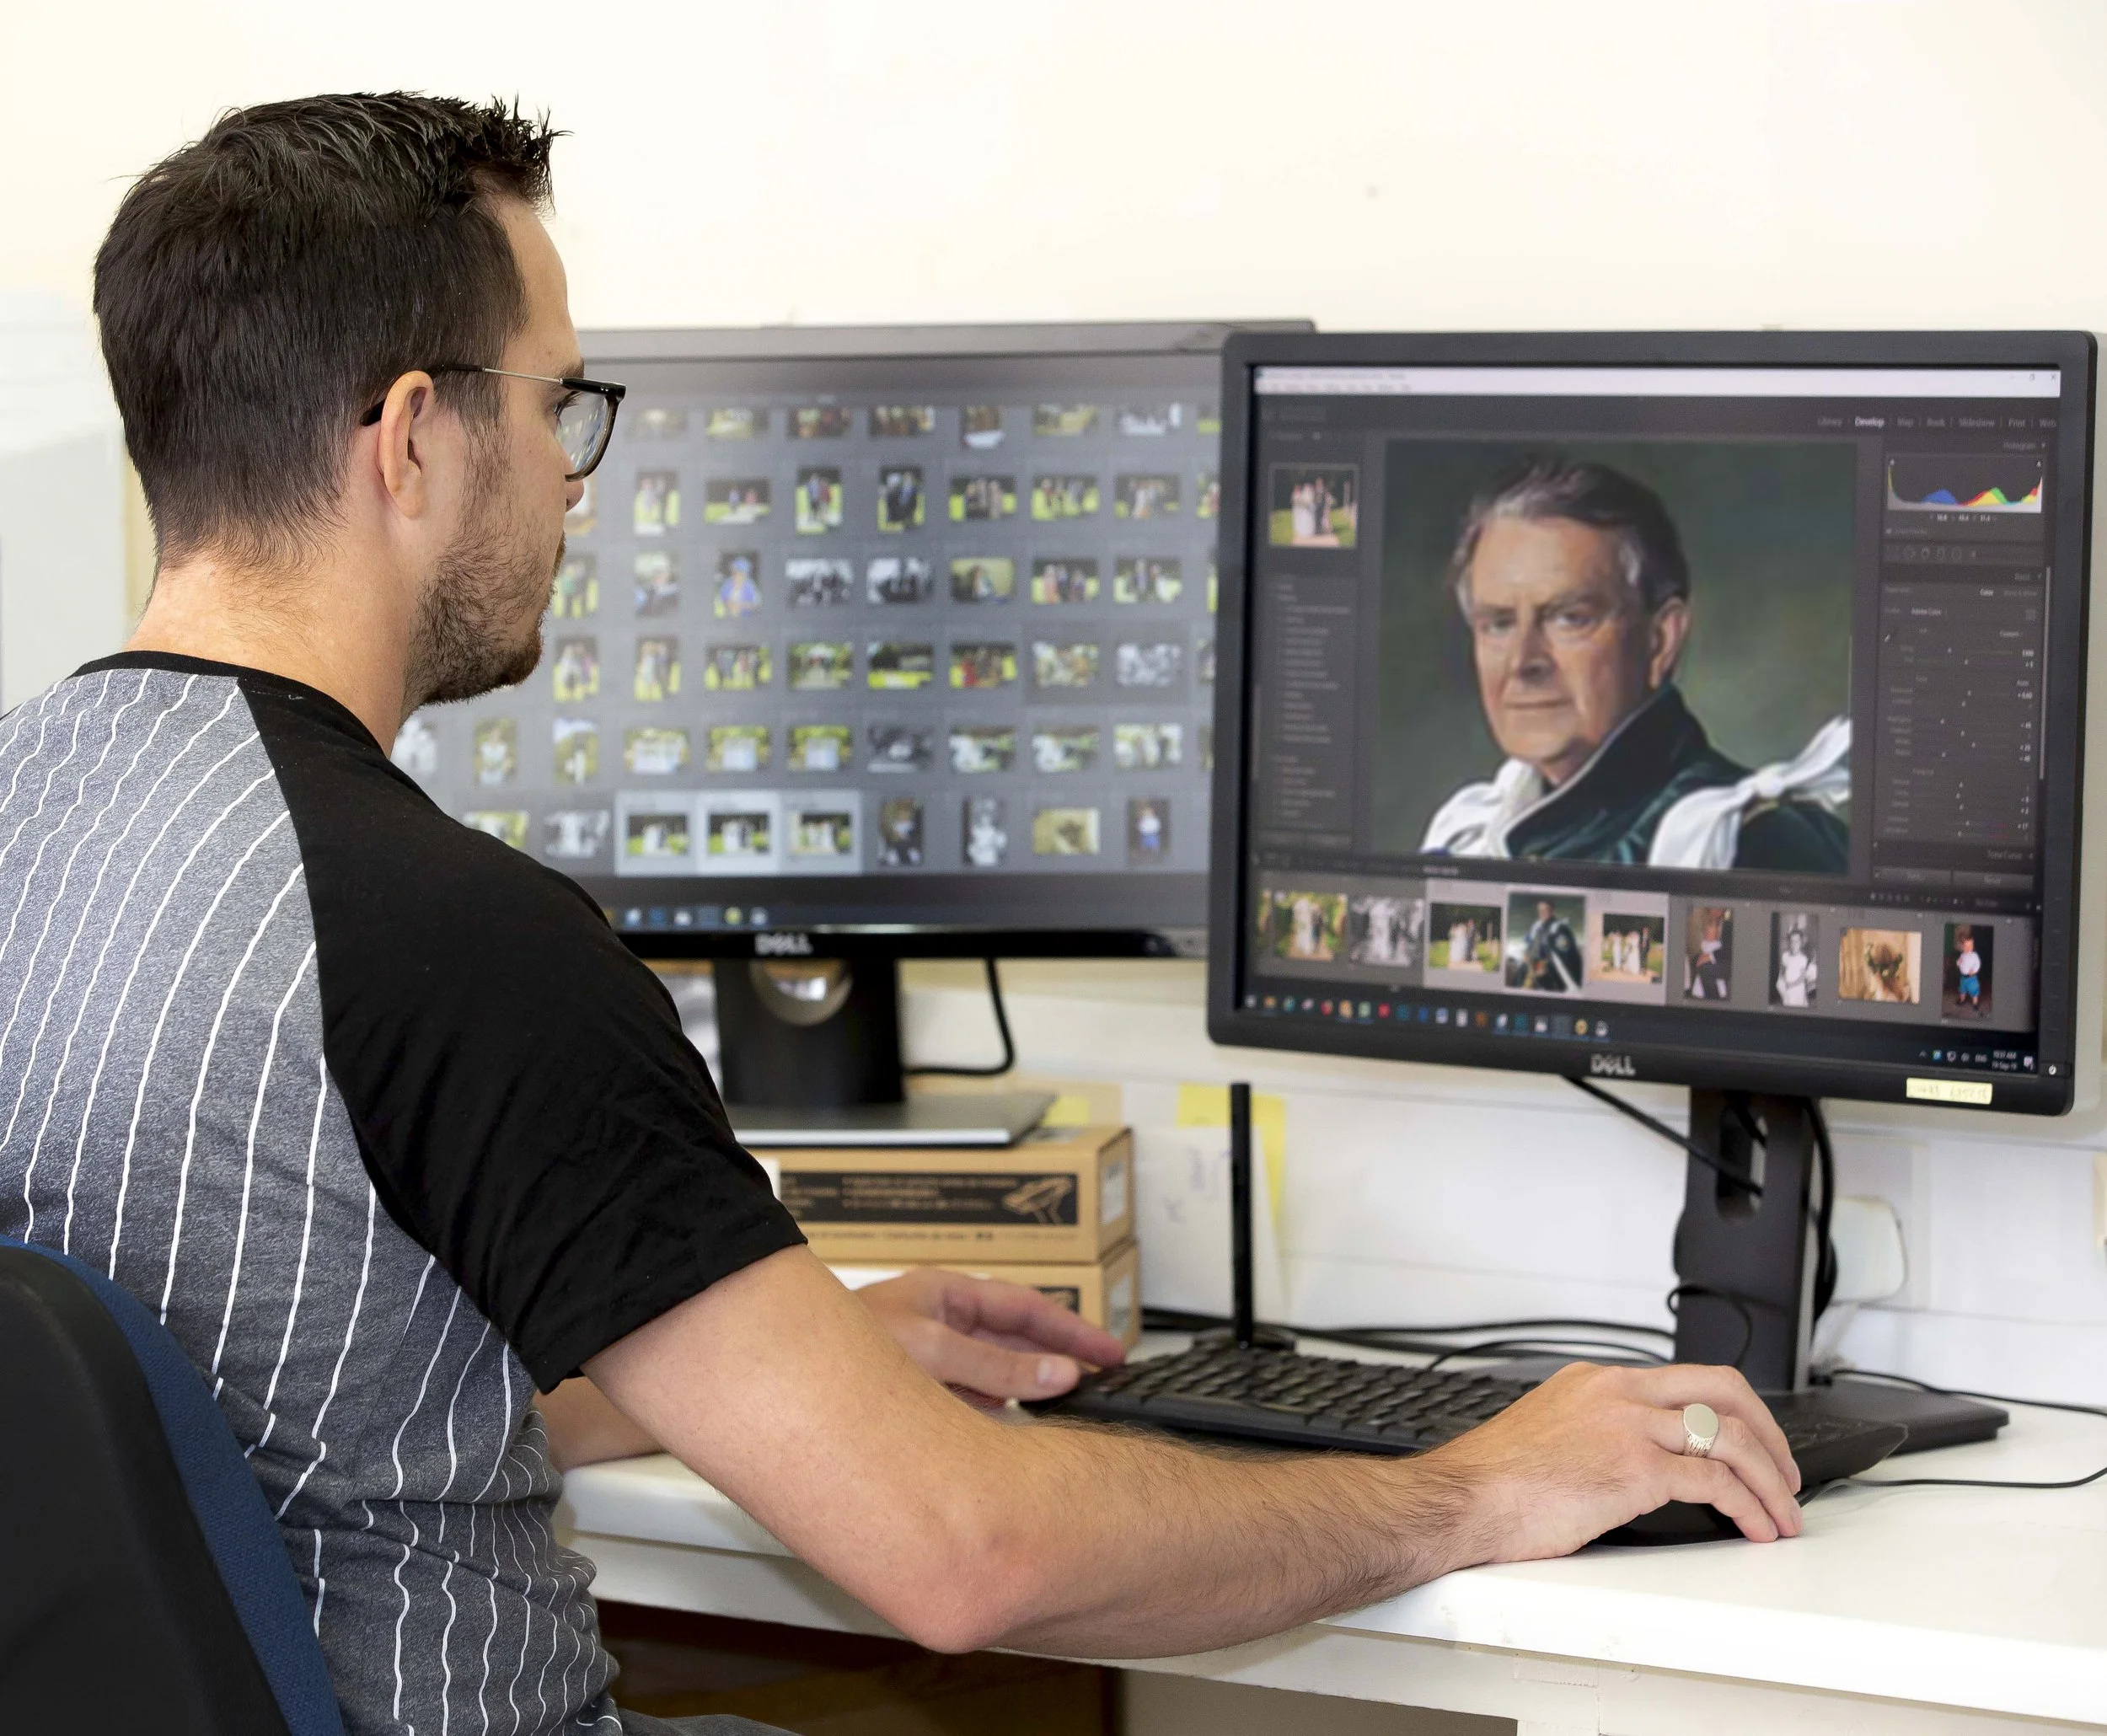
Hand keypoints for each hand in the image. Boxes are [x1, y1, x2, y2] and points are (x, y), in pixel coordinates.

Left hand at [856, 1267, 1126, 1408]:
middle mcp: (940, 1323)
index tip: (1112, 1352)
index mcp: (946, 1295)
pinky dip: (998, 1412)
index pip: (1027, 1308)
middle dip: (1060, 1357)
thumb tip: (1059, 1376)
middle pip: (1017, 1338)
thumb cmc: (840, 1349)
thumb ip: (997, 1370)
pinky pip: (971, 1400)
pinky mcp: (916, 1393)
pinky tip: (1013, 1428)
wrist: (775, 1381)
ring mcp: (930, 1358)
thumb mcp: (932, 1354)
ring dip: (1032, 1387)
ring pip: (996, 1372)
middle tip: (1106, 1377)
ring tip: (1073, 1404)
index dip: (1073, 1329)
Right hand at [1424, 1361, 1803, 1561]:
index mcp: (1597, 1381)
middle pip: (1724, 1389)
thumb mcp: (1548, 1432)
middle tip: (1787, 1473)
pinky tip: (1755, 1527)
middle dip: (1770, 1433)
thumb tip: (1626, 1463)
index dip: (1733, 1412)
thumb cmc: (1493, 1481)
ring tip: (1784, 1513)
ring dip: (1771, 1479)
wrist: (1463, 1498)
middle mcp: (1618, 1393)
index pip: (1686, 1379)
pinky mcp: (1635, 1469)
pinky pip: (1716, 1481)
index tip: (1751, 1444)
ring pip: (1731, 1436)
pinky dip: (1749, 1505)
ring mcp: (1629, 1426)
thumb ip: (1593, 1432)